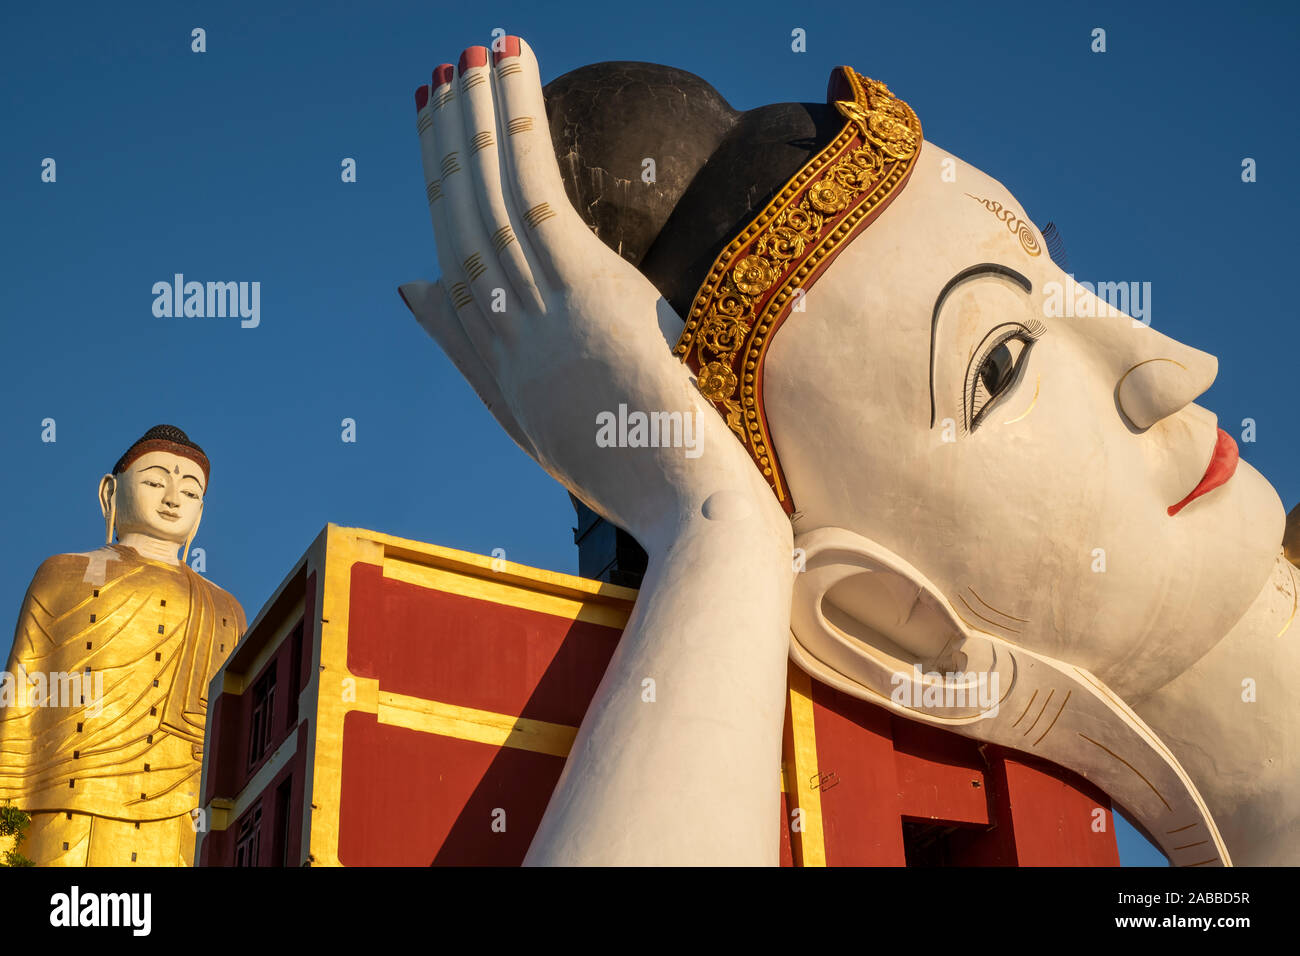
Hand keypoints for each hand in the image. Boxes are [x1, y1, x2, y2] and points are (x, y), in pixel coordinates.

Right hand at [399, 37, 781, 548]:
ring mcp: (536, 319)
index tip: (434, 136)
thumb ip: (470, 353)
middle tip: (437, 74)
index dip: (440, 193)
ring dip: (477, 117)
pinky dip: (517, 123)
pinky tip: (508, 67)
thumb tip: (409, 282)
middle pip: (462, 222)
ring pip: (490, 198)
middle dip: (449, 144)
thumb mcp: (539, 418)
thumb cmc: (641, 475)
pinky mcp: (582, 296)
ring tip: (467, 53)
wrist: (690, 514)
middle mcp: (502, 338)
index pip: (453, 260)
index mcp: (497, 369)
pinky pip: (534, 194)